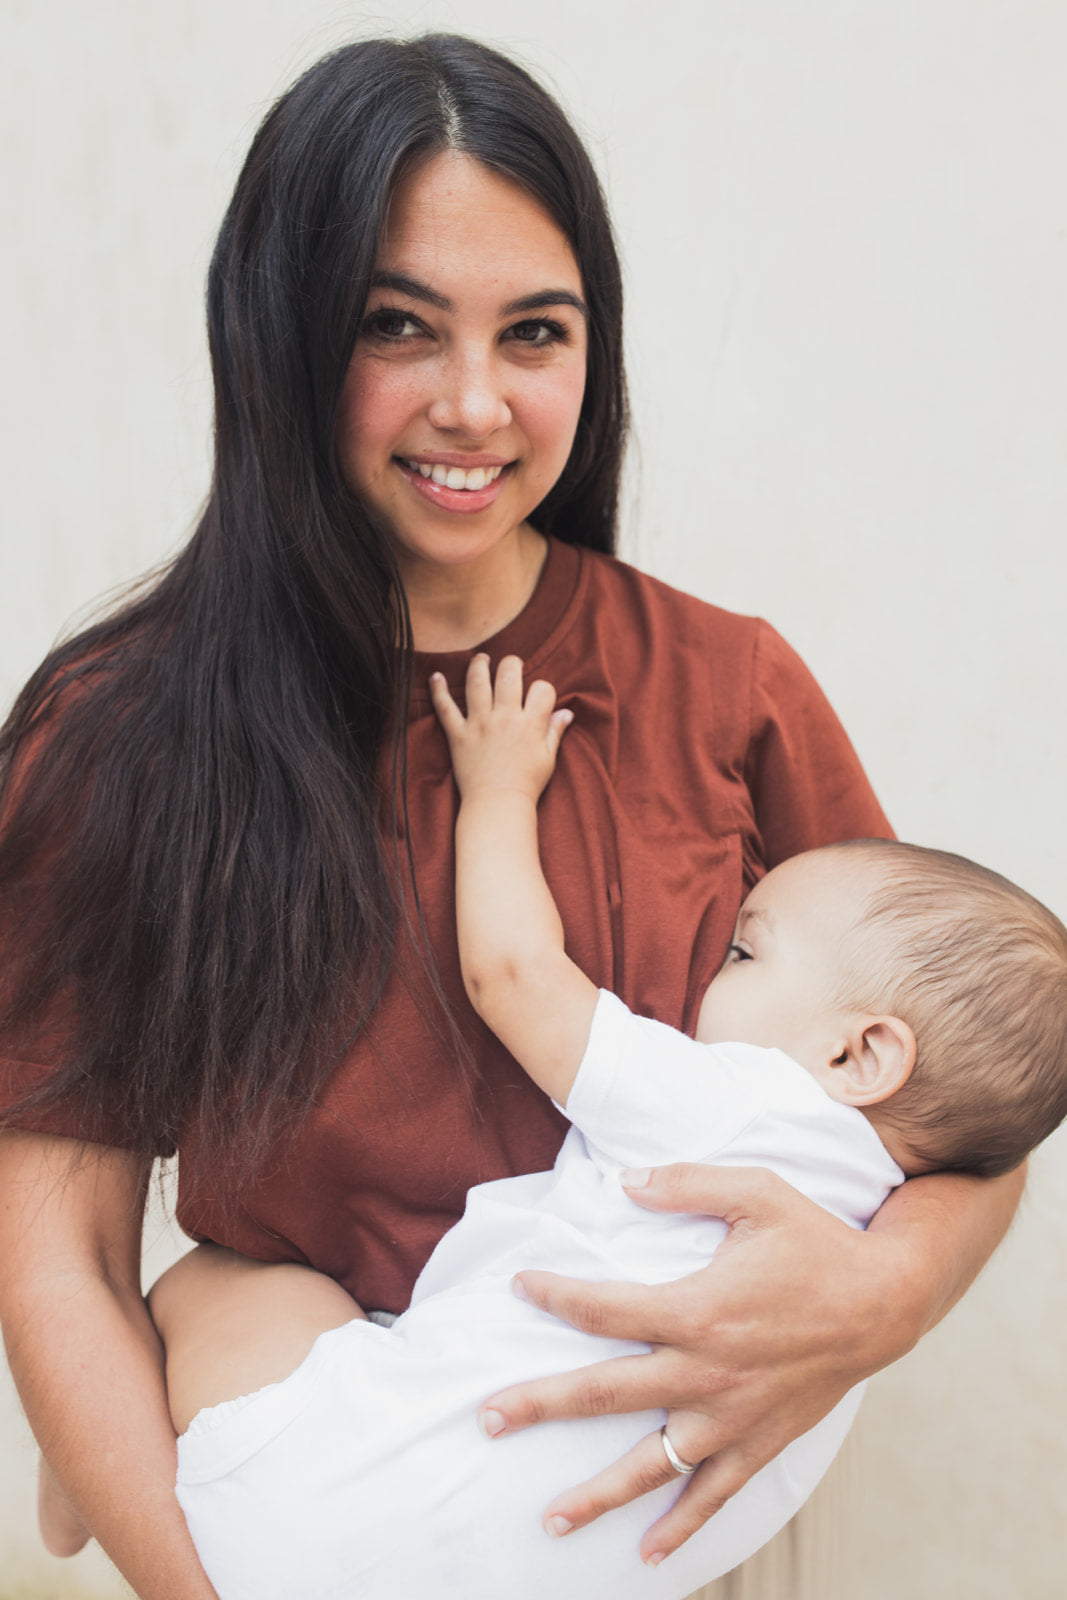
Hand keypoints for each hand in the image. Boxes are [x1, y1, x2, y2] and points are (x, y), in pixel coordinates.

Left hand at [430, 653, 571, 802]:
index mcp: (530, 724)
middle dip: (512, 664)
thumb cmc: (526, 784)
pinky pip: (445, 708)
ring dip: (479, 665)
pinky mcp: (459, 734)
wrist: (497, 804)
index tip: (539, 695)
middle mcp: (505, 718)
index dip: (544, 688)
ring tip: (481, 659)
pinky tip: (436, 676)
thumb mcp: (548, 758)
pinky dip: (438, 691)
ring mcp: (480, 724)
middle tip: (511, 665)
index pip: (542, 689)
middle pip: (509, 675)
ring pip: (477, 682)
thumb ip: (555, 731)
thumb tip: (567, 712)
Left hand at [478, 1163, 924, 1565]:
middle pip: (604, 1394)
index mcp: (696, 1309)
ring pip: (650, 1465)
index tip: (520, 1285)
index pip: (604, 1308)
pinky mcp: (758, 1444)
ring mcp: (730, 1418)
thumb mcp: (757, 1192)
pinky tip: (647, 1553)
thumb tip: (625, 1179)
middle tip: (487, 1419)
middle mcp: (705, 1372)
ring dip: (596, 1494)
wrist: (885, 1301)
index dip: (555, 1295)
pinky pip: (711, 1495)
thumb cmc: (817, 1240)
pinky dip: (680, 1527)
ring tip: (547, 1519)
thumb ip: (687, 1181)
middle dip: (540, 1405)